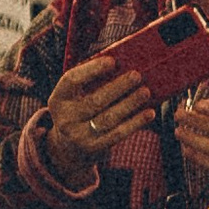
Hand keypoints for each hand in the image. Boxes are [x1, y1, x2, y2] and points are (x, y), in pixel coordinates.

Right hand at [41, 47, 155, 184]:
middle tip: (137, 75)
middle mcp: (65, 118)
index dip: (91, 70)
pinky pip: (118, 134)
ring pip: (108, 118)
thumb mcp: (75, 96)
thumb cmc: (79, 109)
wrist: (70, 146)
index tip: (112, 61)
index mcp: (58, 98)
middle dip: (117, 87)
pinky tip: (150, 112)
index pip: (71, 80)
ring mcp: (79, 135)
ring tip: (146, 91)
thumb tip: (123, 63)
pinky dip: (135, 122)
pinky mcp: (94, 147)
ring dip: (130, 104)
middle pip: (94, 101)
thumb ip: (91, 80)